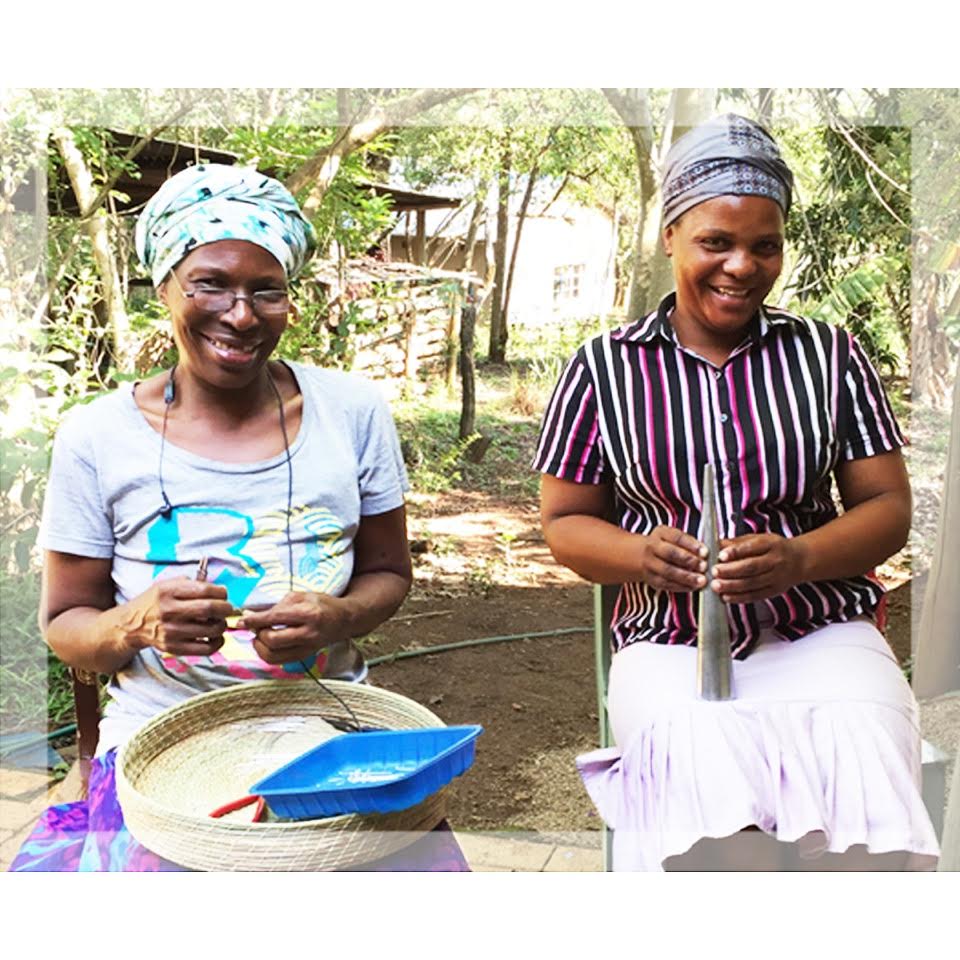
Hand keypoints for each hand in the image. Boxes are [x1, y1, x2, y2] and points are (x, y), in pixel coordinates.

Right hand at [124, 577, 232, 655]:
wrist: (132, 625)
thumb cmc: (156, 602)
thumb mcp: (167, 585)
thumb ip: (191, 584)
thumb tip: (219, 590)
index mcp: (167, 591)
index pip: (204, 589)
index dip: (221, 592)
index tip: (223, 594)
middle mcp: (168, 611)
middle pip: (209, 608)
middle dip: (226, 608)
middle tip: (228, 608)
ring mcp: (170, 632)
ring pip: (210, 629)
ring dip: (222, 625)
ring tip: (219, 621)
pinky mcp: (173, 648)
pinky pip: (204, 649)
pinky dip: (218, 643)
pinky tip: (217, 637)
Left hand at [238, 592, 352, 665]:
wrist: (343, 620)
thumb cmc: (321, 604)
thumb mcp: (301, 596)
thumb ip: (277, 606)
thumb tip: (251, 614)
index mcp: (308, 613)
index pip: (275, 618)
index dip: (254, 620)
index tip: (241, 620)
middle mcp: (308, 633)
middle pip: (272, 640)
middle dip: (258, 633)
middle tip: (256, 626)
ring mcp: (307, 648)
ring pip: (273, 655)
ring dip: (260, 646)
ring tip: (261, 635)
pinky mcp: (304, 657)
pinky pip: (278, 660)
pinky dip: (267, 653)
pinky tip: (268, 643)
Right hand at [636, 526, 707, 591]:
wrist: (641, 556)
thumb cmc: (666, 546)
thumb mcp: (674, 538)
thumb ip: (689, 543)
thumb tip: (705, 553)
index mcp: (661, 533)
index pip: (677, 537)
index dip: (691, 545)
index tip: (705, 552)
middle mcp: (652, 547)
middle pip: (670, 553)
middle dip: (689, 560)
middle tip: (704, 567)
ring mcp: (649, 564)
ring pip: (668, 571)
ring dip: (687, 577)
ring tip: (701, 580)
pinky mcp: (651, 579)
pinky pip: (667, 584)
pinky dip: (681, 586)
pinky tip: (693, 587)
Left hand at [710, 533, 806, 602]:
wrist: (800, 561)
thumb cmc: (773, 548)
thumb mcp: (759, 538)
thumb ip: (737, 542)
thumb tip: (716, 544)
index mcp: (771, 544)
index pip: (753, 547)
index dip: (736, 552)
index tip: (721, 555)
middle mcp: (775, 561)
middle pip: (752, 567)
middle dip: (731, 571)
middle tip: (714, 572)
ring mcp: (776, 577)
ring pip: (752, 583)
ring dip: (732, 586)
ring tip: (716, 586)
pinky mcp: (774, 591)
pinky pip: (755, 596)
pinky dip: (739, 598)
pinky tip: (726, 597)